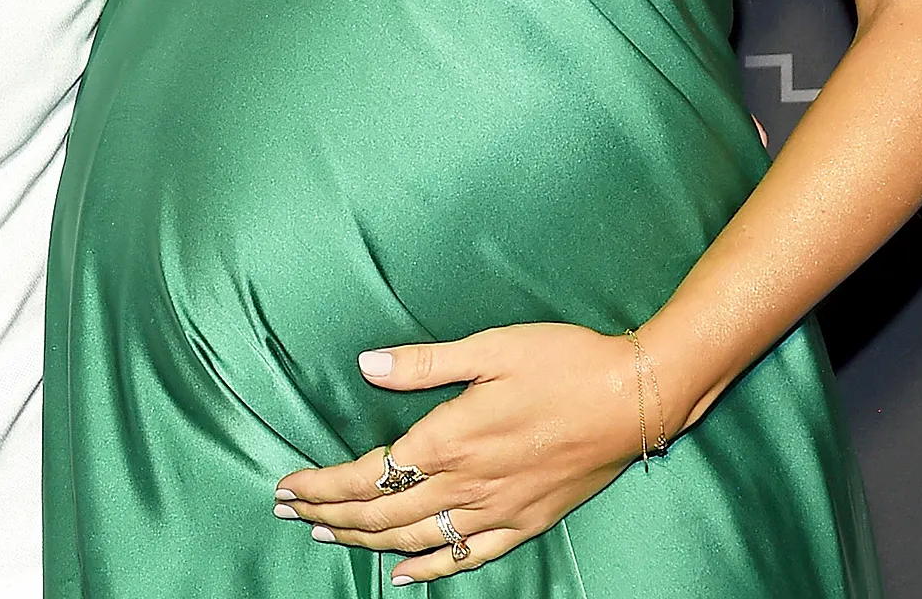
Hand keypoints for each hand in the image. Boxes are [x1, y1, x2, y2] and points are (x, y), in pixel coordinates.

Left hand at [272, 323, 650, 582]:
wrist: (633, 397)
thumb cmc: (561, 361)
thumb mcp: (489, 347)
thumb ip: (423, 363)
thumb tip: (365, 364)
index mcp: (453, 437)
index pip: (370, 473)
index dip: (324, 484)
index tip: (288, 486)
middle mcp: (469, 483)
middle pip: (383, 512)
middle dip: (330, 515)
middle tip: (289, 511)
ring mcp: (499, 509)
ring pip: (416, 539)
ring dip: (365, 541)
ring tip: (327, 536)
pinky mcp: (526, 521)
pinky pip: (468, 557)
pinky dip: (429, 570)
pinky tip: (403, 574)